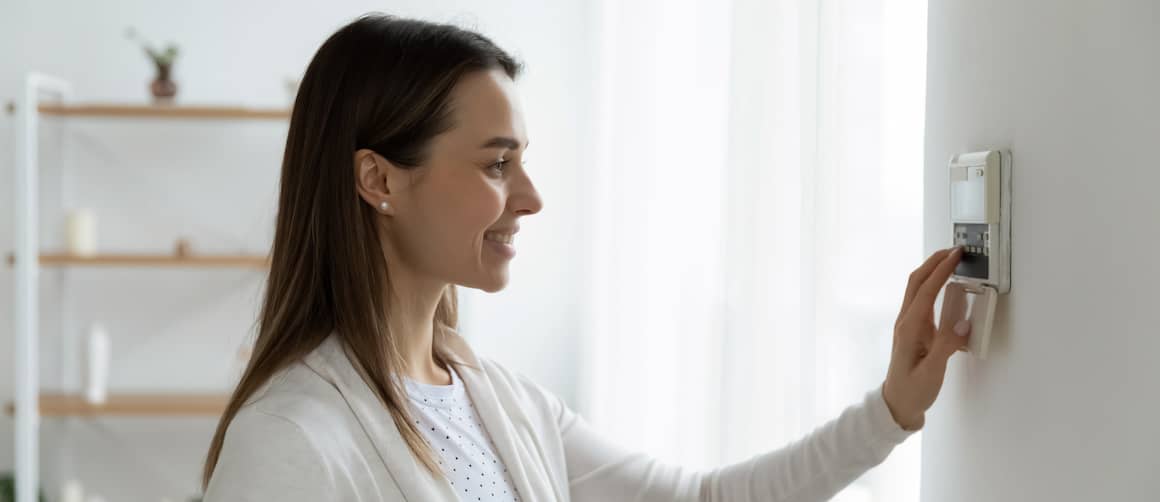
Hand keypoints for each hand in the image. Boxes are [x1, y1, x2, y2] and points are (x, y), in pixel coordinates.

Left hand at [882, 247, 971, 430]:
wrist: (897, 403)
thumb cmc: (913, 390)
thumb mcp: (932, 372)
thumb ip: (946, 347)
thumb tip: (962, 324)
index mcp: (909, 329)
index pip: (925, 291)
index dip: (940, 270)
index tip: (955, 255)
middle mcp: (905, 322)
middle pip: (916, 282)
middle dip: (934, 262)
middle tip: (954, 249)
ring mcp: (907, 324)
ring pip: (918, 288)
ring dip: (933, 271)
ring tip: (951, 260)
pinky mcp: (913, 329)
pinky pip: (922, 300)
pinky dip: (934, 286)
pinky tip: (946, 286)